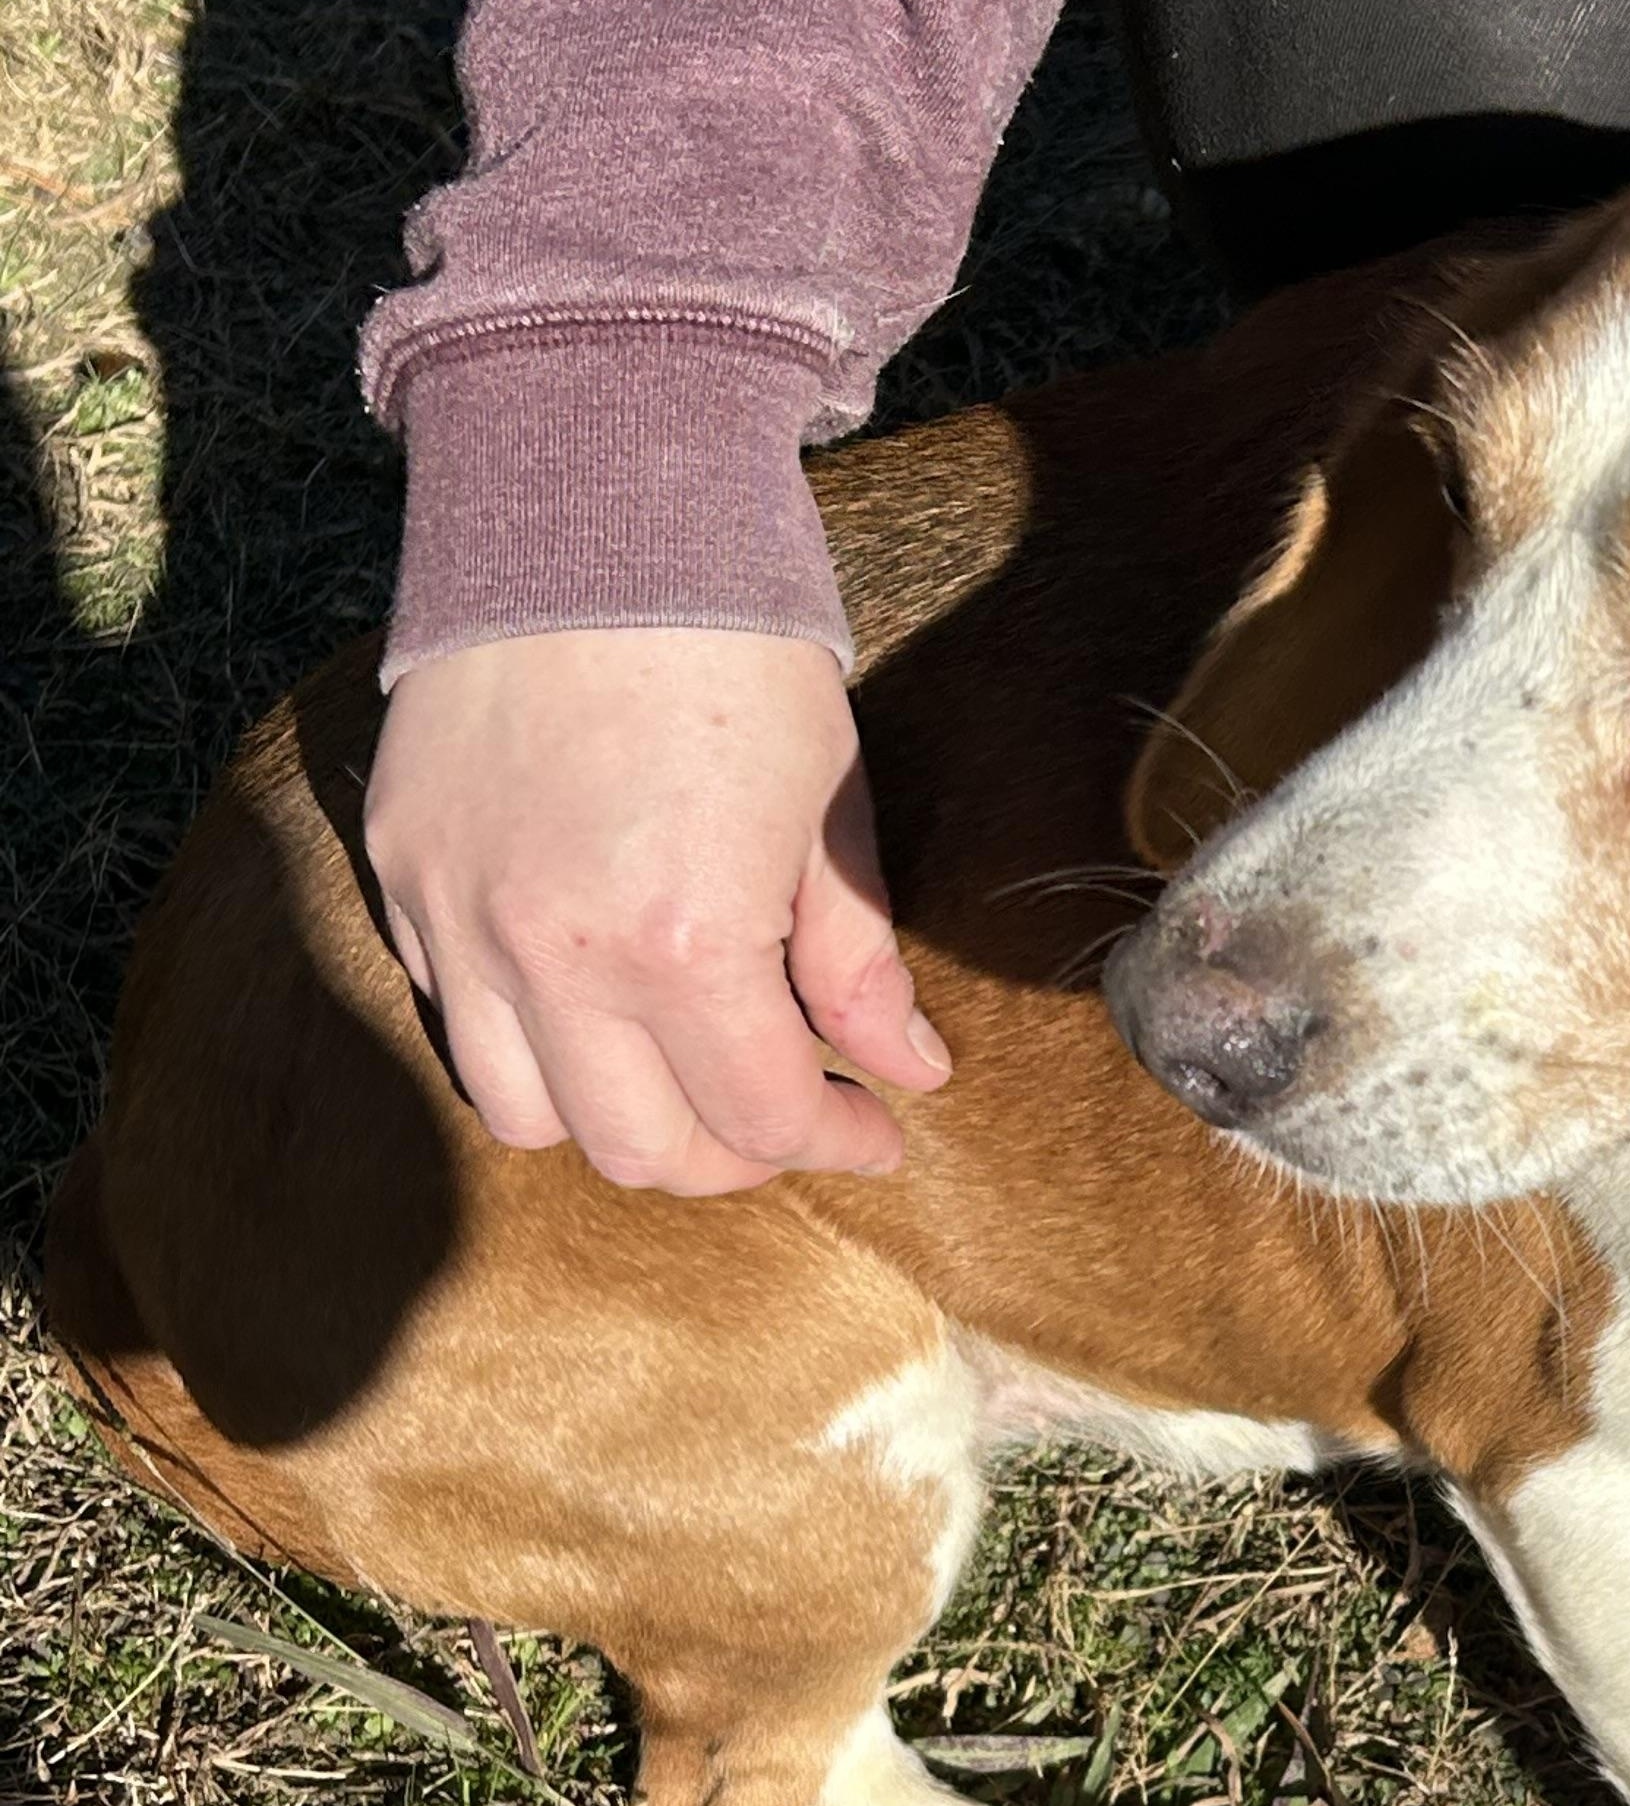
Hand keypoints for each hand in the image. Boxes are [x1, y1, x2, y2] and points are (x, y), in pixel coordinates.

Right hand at [364, 627, 949, 1190]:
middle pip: (642, 1149)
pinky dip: (532, 1047)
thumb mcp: (831, 814)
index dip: (835, 1143)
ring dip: (618, 1120)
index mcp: (682, 944)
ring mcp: (461, 918)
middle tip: (787, 1112)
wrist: (592, 508)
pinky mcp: (404, 873)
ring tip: (685, 1074)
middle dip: (732, 1155)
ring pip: (529, 1116)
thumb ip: (860, 967)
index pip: (760, 1119)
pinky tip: (602, 1006)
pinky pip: (458, 1023)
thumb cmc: (739, 653)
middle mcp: (554, 953)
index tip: (875, 1128)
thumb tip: (908, 1072)